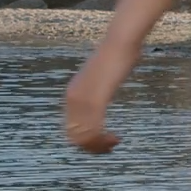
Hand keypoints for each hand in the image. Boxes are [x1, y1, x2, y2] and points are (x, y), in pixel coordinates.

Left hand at [64, 35, 138, 152]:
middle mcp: (72, 99)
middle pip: (75, 137)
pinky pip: (93, 129)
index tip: (104, 140)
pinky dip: (103, 140)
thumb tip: (98, 106)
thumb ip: (95, 93)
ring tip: (113, 143)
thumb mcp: (99, 80)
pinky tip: (114, 138)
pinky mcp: (95, 100)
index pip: (71, 130)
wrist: (119, 43)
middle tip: (109, 146)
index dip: (86, 141)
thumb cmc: (115, 58)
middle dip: (92, 147)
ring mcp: (82, 100)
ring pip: (84, 137)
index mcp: (71, 95)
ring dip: (98, 146)